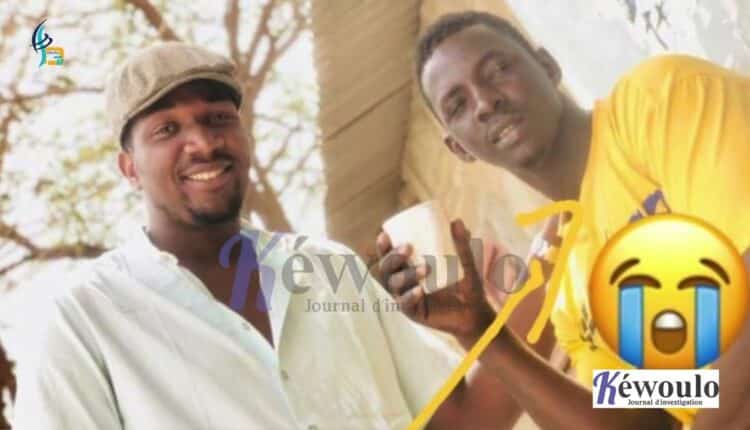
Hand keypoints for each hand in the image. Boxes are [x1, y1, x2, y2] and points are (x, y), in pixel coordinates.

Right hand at [373, 219, 495, 339]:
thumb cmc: (466, 284)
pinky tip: (420, 290)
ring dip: (405, 275)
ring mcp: (406, 297)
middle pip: (385, 268)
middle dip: (392, 257)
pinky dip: (411, 296)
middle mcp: (403, 280)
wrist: (475, 311)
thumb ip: (462, 244)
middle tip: (408, 248)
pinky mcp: (413, 312)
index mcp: (408, 265)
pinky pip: (405, 304)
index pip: (388, 254)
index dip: (382, 246)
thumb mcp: (466, 262)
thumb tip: (456, 221)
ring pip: (394, 284)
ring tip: (425, 269)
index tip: (385, 234)